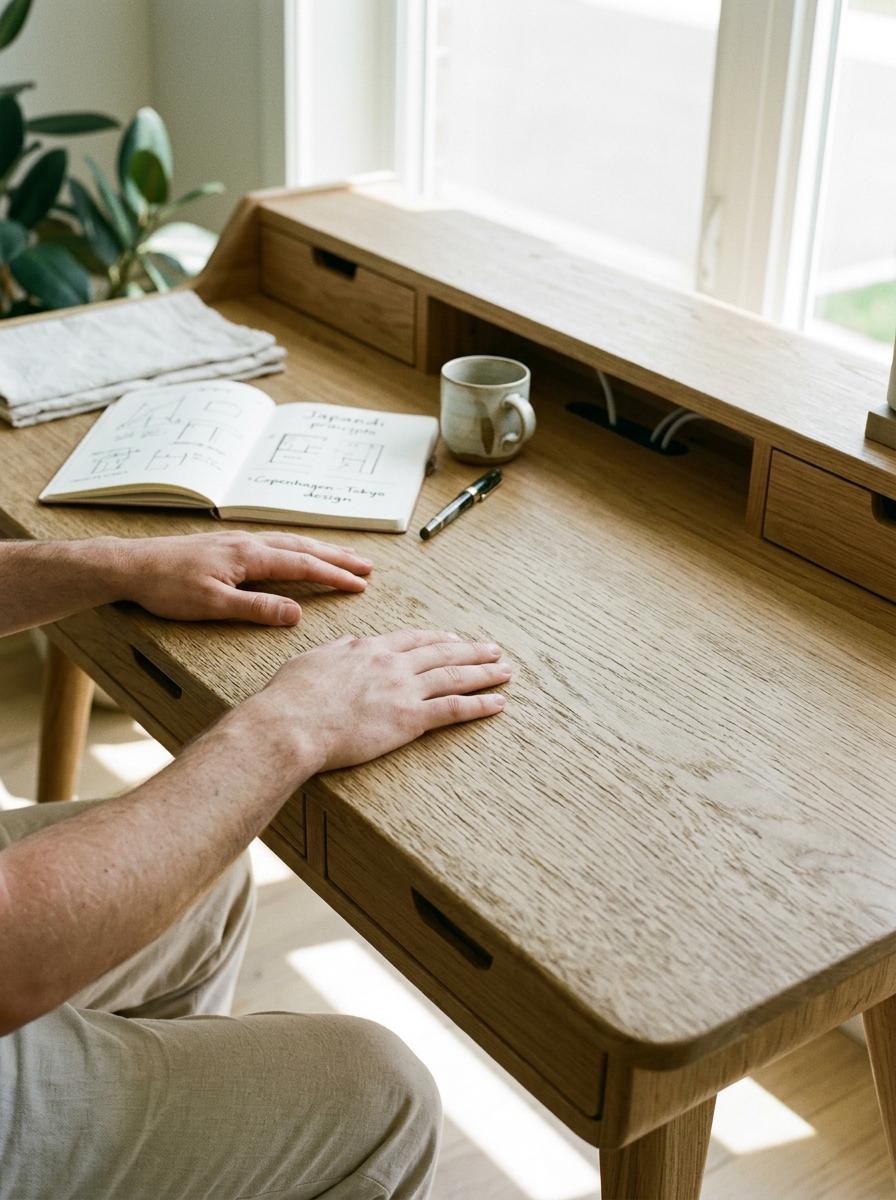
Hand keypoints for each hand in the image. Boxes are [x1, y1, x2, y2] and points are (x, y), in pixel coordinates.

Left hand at [110, 531, 372, 624]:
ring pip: (291, 542)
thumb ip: (257, 609)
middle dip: (338, 557)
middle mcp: (249, 543)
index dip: (334, 576)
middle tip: (367, 566)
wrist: (131, 566)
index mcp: (249, 556)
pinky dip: (299, 547)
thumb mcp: (212, 606)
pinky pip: (276, 542)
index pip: (303, 566)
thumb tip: (297, 613)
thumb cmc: (166, 587)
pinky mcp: (229, 546)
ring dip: (321, 550)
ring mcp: (239, 541)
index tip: (360, 584)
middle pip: (304, 548)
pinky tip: (299, 552)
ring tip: (344, 557)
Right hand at [253, 629, 511, 772]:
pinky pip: (454, 708)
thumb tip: (350, 644)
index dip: (437, 639)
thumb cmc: (293, 697)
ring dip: (484, 673)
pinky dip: (479, 704)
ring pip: (455, 676)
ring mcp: (404, 689)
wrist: (292, 723)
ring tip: (505, 672)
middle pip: (442, 652)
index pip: (413, 639)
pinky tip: (498, 703)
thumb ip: (337, 650)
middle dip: (472, 650)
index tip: (453, 638)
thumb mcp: (313, 659)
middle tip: (493, 650)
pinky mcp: (410, 718)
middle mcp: (393, 663)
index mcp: (369, 648)